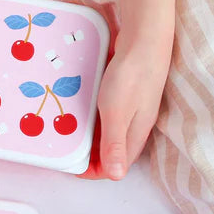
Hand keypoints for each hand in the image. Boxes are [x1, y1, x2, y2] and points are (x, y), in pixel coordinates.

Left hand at [80, 33, 172, 179]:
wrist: (146, 37)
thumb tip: (116, 176)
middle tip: (68, 150)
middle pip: (111, 152)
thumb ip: (114, 145)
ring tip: (71, 134)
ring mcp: (133, 110)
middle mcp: (136, 126)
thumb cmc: (132, 75)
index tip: (72, 165)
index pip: (114, 167)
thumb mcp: (117, 114)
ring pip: (109, 134)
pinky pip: (109, 116)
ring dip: (91, 139)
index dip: (92, 171)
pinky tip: (83, 113)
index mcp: (135, 136)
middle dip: (90, 157)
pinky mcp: (128, 95)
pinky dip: (95, 121)